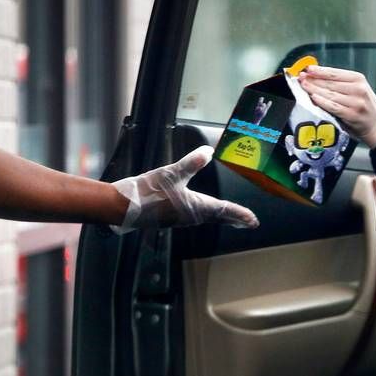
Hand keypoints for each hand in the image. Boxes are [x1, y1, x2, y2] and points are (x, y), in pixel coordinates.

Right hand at [110, 146, 259, 232]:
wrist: (122, 207)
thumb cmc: (148, 192)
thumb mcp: (171, 173)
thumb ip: (191, 163)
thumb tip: (209, 151)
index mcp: (195, 207)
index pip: (223, 211)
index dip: (240, 215)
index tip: (253, 220)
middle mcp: (190, 216)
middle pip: (217, 218)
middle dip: (233, 219)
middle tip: (248, 223)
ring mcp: (179, 218)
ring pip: (206, 218)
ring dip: (220, 217)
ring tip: (230, 217)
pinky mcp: (169, 217)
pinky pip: (194, 216)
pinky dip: (205, 214)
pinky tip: (201, 210)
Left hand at [298, 65, 375, 148]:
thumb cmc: (365, 106)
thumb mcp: (358, 89)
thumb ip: (341, 83)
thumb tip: (317, 76)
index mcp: (359, 79)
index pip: (335, 73)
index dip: (319, 70)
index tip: (307, 68)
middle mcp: (358, 89)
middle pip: (330, 83)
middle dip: (313, 79)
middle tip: (300, 77)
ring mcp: (355, 102)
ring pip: (330, 94)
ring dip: (314, 89)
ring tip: (303, 85)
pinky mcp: (351, 115)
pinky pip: (333, 107)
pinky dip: (322, 102)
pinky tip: (313, 97)